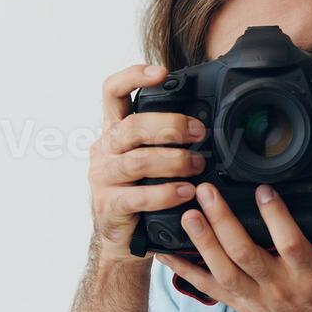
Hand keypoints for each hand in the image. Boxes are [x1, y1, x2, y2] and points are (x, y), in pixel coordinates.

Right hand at [88, 63, 206, 264]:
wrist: (121, 239)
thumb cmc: (141, 193)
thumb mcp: (148, 159)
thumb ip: (164, 139)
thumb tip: (207, 122)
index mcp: (113, 131)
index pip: (112, 92)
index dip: (133, 76)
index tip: (161, 72)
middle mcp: (104, 150)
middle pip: (132, 126)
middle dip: (170, 126)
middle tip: (199, 132)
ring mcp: (103, 178)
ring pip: (138, 161)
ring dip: (173, 161)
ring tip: (198, 164)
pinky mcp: (110, 205)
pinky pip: (139, 196)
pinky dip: (166, 193)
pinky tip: (186, 192)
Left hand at [155, 166, 311, 311]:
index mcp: (307, 273)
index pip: (290, 243)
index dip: (276, 217)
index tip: (262, 189)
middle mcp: (278, 288)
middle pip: (245, 254)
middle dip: (223, 222)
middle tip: (206, 192)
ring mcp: (254, 299)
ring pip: (222, 271)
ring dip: (201, 242)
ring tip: (186, 214)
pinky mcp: (236, 305)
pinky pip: (205, 287)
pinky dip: (182, 269)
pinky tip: (164, 249)